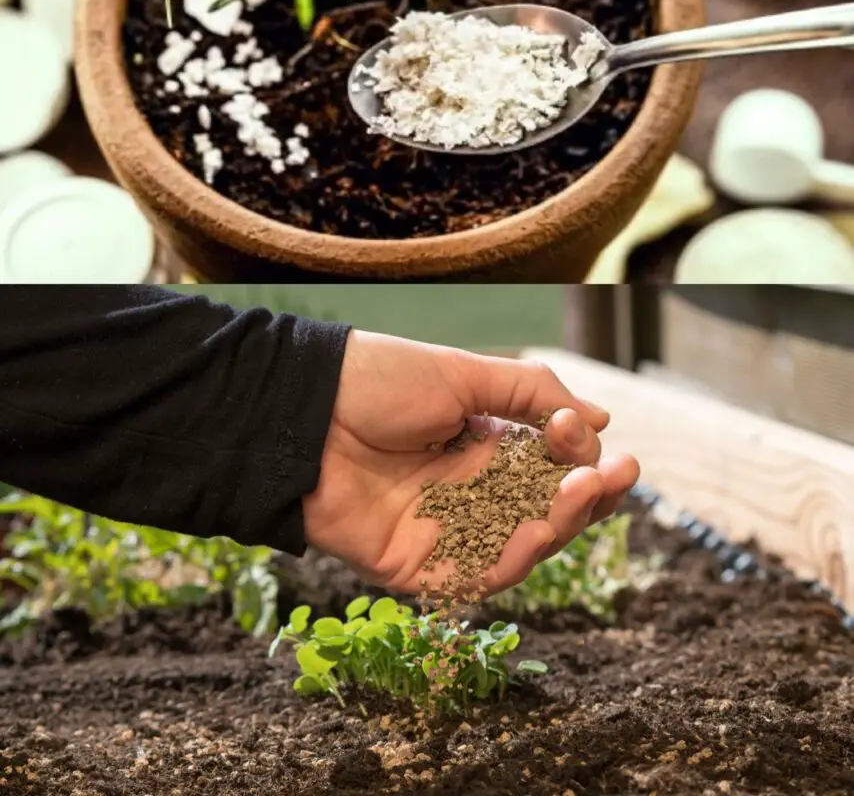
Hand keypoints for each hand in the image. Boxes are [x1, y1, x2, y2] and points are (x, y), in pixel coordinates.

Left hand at [303, 331, 638, 595]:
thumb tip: (601, 419)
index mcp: (485, 445)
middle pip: (547, 510)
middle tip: (617, 475)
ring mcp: (446, 532)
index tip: (580, 431)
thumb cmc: (379, 382)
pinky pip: (475, 579)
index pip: (551, 465)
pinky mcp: (417, 568)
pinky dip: (512, 560)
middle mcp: (471, 491)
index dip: (578, 454)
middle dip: (588, 496)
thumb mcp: (464, 374)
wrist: (303, 411)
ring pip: (522, 546)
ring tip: (581, 493)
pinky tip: (536, 530)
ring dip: (560, 524)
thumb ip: (534, 394)